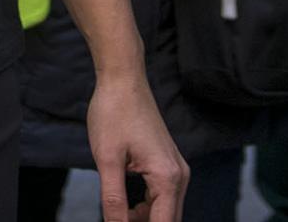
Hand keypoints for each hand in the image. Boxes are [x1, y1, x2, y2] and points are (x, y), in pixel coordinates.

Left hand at [86, 65, 186, 221]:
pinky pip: (161, 196)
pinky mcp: (167, 162)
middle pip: (168, 220)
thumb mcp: (107, 160)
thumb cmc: (114, 113)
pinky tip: (125, 205)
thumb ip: (113, 200)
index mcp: (168, 177)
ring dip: (143, 219)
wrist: (122, 79)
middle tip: (118, 221)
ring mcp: (176, 168)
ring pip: (165, 210)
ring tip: (117, 215)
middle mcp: (179, 175)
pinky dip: (145, 206)